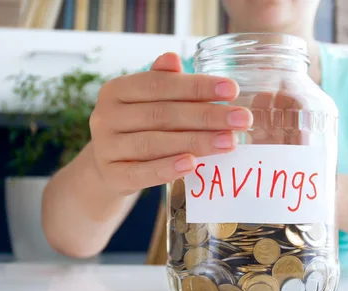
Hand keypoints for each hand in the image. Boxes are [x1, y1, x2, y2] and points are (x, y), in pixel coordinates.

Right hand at [88, 52, 252, 195]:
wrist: (107, 170)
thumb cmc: (136, 129)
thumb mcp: (147, 102)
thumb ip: (162, 82)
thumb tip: (174, 58)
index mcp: (116, 90)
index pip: (160, 84)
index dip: (197, 87)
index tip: (233, 90)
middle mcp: (106, 116)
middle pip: (162, 114)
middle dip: (207, 116)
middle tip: (242, 119)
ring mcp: (106, 148)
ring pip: (155, 143)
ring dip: (196, 142)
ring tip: (229, 142)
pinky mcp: (111, 176)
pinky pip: (141, 173)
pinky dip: (168, 169)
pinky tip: (193, 164)